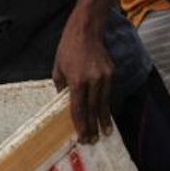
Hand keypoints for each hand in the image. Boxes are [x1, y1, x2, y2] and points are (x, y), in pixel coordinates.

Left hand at [52, 21, 113, 144]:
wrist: (86, 30)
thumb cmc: (68, 48)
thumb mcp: (58, 68)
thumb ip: (61, 87)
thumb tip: (65, 102)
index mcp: (77, 80)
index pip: (79, 108)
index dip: (80, 125)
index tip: (83, 137)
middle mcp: (92, 80)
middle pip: (93, 109)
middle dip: (93, 127)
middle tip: (93, 140)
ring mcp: (104, 76)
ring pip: (104, 103)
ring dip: (103, 119)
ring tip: (105, 132)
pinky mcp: (111, 72)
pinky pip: (108, 93)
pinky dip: (107, 104)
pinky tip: (106, 114)